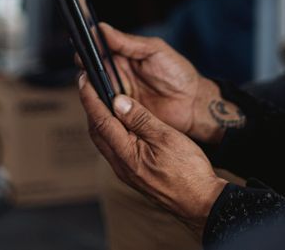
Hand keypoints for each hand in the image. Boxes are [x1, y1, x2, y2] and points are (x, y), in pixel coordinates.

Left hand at [79, 73, 226, 233]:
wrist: (201, 203)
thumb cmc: (188, 171)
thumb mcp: (166, 137)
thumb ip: (140, 119)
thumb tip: (117, 102)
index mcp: (126, 154)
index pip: (100, 120)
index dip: (90, 98)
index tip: (83, 80)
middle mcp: (121, 165)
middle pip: (97, 132)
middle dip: (91, 107)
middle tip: (90, 85)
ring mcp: (127, 172)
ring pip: (104, 141)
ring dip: (100, 119)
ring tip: (103, 100)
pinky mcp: (134, 175)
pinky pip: (115, 149)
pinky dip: (112, 130)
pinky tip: (121, 123)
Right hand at [96, 24, 244, 143]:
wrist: (193, 105)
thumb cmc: (178, 74)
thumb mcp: (155, 50)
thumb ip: (128, 41)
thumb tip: (102, 28)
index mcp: (124, 56)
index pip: (99, 50)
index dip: (88, 48)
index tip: (81, 46)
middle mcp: (118, 75)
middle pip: (92, 71)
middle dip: (86, 69)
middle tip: (84, 69)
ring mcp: (118, 95)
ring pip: (94, 91)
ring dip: (90, 89)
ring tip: (89, 87)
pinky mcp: (121, 115)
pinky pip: (104, 110)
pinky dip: (98, 107)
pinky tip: (96, 104)